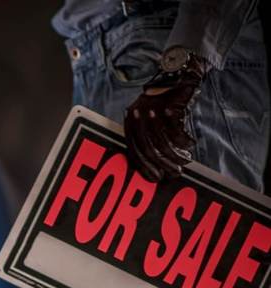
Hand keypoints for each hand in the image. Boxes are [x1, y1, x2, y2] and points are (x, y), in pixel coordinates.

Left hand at [124, 58, 207, 181]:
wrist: (177, 76)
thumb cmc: (164, 103)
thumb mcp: (150, 119)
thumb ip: (148, 137)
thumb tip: (155, 166)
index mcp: (129, 121)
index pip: (134, 149)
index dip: (144, 166)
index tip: (155, 178)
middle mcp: (137, 117)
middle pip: (148, 148)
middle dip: (161, 164)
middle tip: (174, 173)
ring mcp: (152, 111)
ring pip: (163, 142)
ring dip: (176, 155)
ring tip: (185, 162)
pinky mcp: (169, 107)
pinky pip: (176, 132)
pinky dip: (185, 142)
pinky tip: (191, 146)